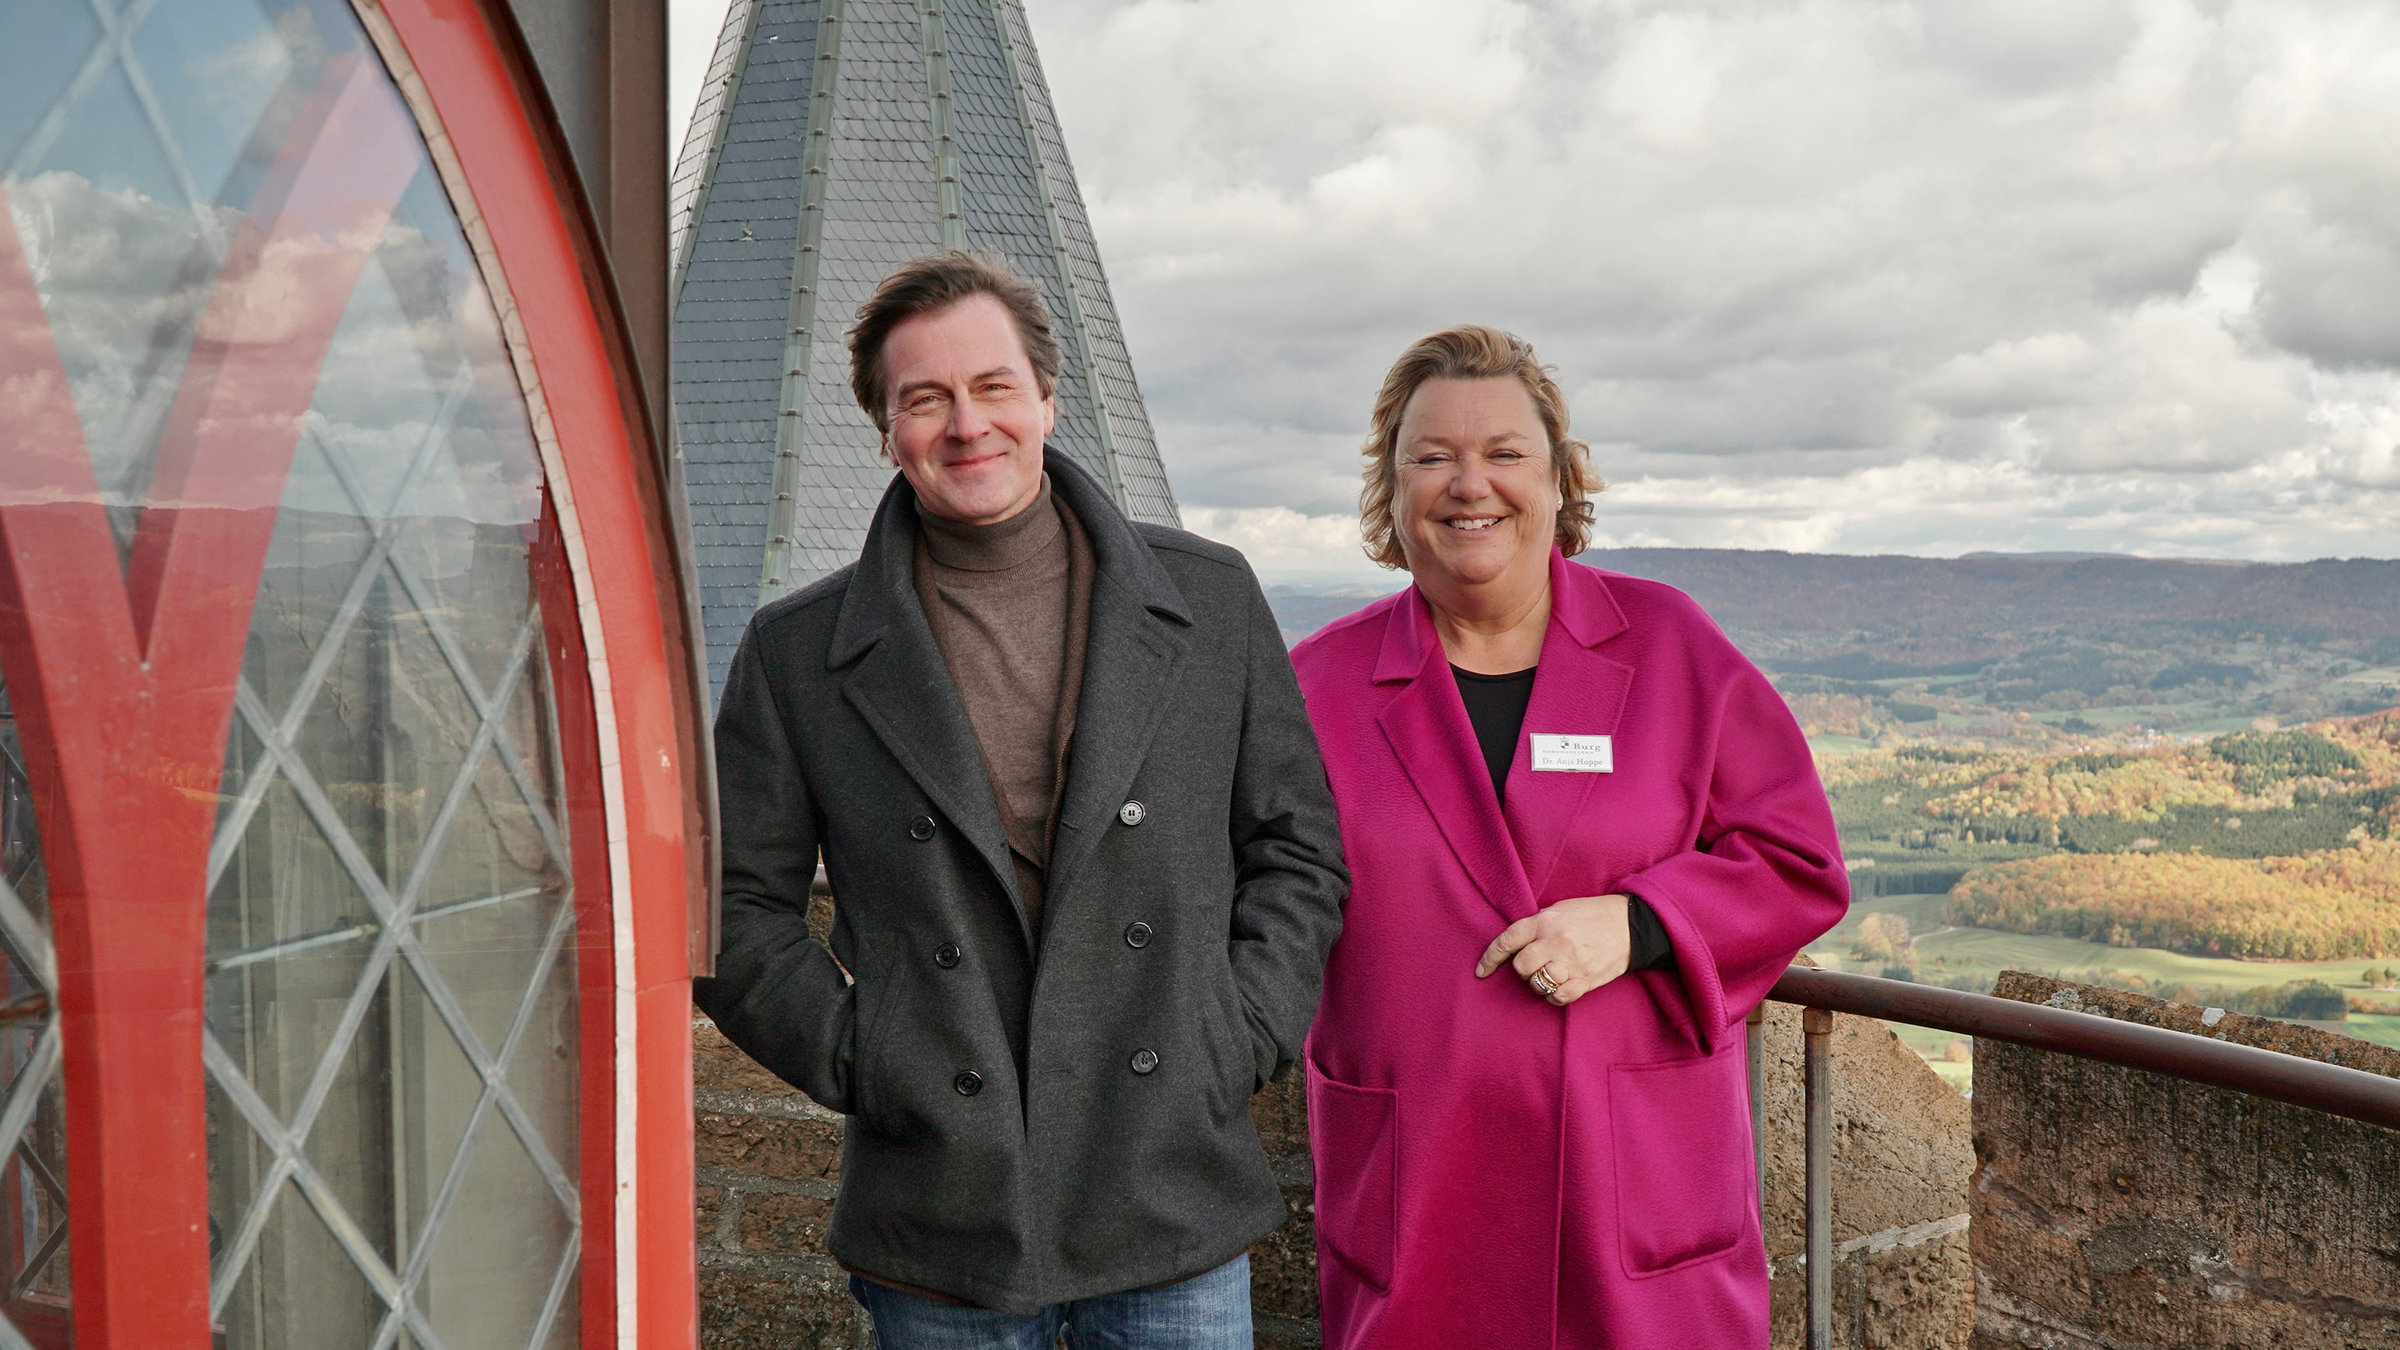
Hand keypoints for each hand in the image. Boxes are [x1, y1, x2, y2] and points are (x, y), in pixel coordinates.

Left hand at [1474, 894, 1632, 1005]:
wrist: (1630, 924)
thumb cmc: (1592, 914)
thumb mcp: (1561, 908)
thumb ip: (1537, 924)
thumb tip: (1517, 943)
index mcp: (1546, 921)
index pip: (1507, 940)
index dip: (1490, 958)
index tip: (1481, 971)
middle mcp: (1556, 941)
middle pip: (1521, 966)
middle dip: (1522, 971)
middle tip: (1532, 967)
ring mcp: (1571, 961)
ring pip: (1538, 983)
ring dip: (1538, 984)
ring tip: (1548, 976)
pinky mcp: (1586, 978)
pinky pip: (1559, 997)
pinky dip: (1554, 997)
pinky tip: (1559, 989)